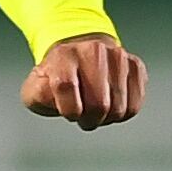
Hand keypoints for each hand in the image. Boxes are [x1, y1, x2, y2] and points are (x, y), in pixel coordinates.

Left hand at [19, 34, 145, 130]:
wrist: (80, 53)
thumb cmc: (58, 77)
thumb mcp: (36, 88)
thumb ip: (39, 96)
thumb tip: (55, 99)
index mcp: (64, 55)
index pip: (66, 87)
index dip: (69, 110)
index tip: (69, 113)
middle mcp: (93, 50)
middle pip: (99, 104)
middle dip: (89, 119)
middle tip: (83, 116)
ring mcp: (118, 57)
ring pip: (119, 108)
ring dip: (106, 118)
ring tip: (96, 109)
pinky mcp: (136, 66)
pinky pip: (134, 105)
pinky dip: (122, 113)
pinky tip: (111, 105)